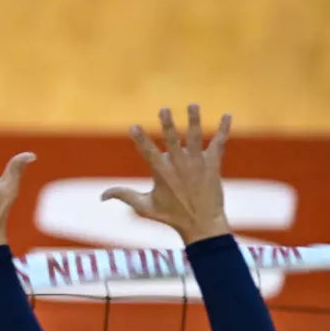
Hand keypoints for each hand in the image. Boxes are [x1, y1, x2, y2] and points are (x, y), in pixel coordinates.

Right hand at [101, 105, 231, 244]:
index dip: (140, 139)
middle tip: (164, 109)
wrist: (202, 225)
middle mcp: (179, 166)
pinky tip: (227, 114)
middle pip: (172, 140)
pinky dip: (224, 129)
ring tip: (193, 105)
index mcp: (162, 173)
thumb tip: (101, 196)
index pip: (148, 152)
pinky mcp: (213, 165)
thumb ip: (124, 196)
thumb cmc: (172, 217)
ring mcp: (197, 164)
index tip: (133, 127)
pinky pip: (220, 143)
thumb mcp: (144, 207)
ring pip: (195, 137)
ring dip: (194, 120)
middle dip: (167, 124)